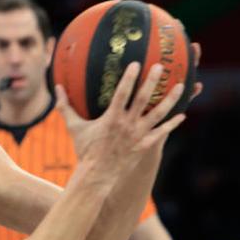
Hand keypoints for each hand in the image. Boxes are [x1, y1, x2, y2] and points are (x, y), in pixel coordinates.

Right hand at [57, 61, 186, 179]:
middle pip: (144, 99)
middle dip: (153, 81)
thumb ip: (65, 107)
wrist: (97, 175)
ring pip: (158, 114)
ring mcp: (138, 135)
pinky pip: (161, 132)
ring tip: (180, 87)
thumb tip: (56, 87)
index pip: (122, 93)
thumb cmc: (85, 150)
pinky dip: (172, 124)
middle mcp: (128, 124)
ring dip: (170, 100)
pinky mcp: (145, 145)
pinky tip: (182, 116)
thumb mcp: (74, 127)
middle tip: (161, 66)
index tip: (137, 63)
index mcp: (112, 117)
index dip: (130, 77)